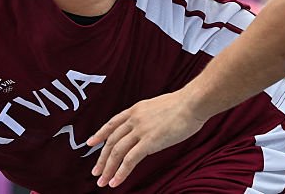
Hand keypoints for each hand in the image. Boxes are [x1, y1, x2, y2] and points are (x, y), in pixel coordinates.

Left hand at [87, 91, 205, 187]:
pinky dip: (121, 173)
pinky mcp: (149, 141)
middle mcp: (134, 119)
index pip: (112, 123)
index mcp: (136, 109)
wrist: (193, 102)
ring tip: (102, 181)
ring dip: (108, 169)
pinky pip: (130, 160)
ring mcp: (141, 130)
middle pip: (111, 141)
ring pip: (117, 152)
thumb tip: (149, 129)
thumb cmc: (184, 104)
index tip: (91, 143)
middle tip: (95, 172)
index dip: (100, 134)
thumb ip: (149, 117)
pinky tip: (116, 182)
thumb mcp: (159, 106)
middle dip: (101, 158)